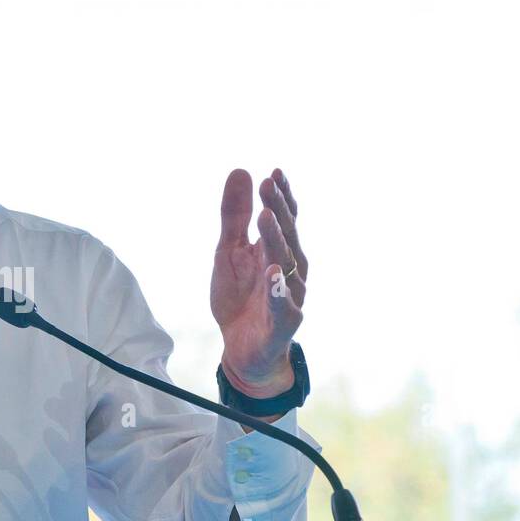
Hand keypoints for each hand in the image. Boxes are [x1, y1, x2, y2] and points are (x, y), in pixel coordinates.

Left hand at [210, 168, 306, 396]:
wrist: (241, 349)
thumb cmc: (241, 298)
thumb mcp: (228, 252)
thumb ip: (233, 216)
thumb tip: (241, 171)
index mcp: (277, 250)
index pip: (284, 218)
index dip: (280, 196)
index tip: (273, 172)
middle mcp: (290, 269)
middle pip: (286, 235)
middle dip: (278, 209)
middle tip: (268, 185)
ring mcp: (289, 296)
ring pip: (286, 264)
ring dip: (277, 240)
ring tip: (265, 217)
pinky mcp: (282, 323)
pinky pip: (283, 306)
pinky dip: (278, 290)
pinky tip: (273, 272)